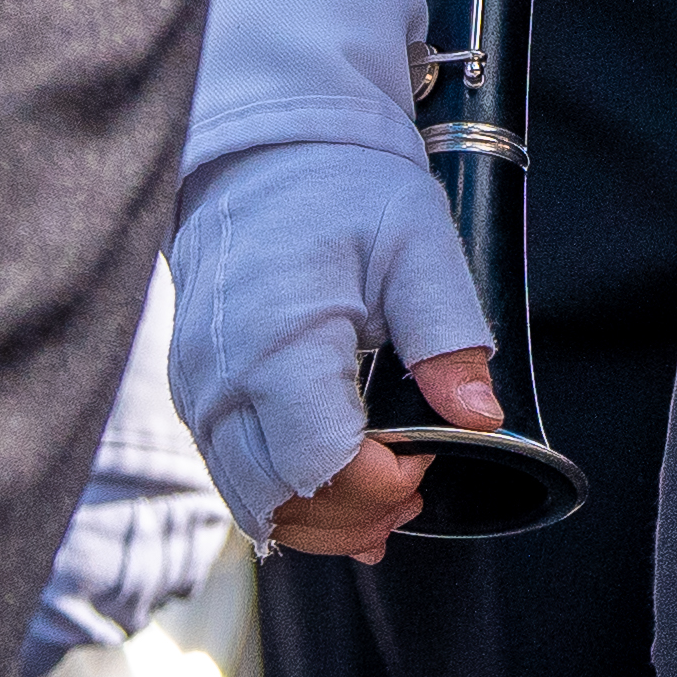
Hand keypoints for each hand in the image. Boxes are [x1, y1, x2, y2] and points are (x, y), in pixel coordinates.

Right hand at [164, 131, 492, 553]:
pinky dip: (287, 498)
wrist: (261, 158)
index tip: (431, 457)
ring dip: (322, 518)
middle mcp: (223, 383)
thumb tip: (480, 417)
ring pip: (252, 500)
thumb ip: (447, 336)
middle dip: (358, 514)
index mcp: (281, 346)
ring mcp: (199, 395)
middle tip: (418, 488)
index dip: (384, 483)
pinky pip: (234, 473)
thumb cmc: (342, 191)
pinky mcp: (196, 395)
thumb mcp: (418, 247)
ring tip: (388, 499)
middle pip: (283, 500)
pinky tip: (340, 496)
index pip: (324, 465)